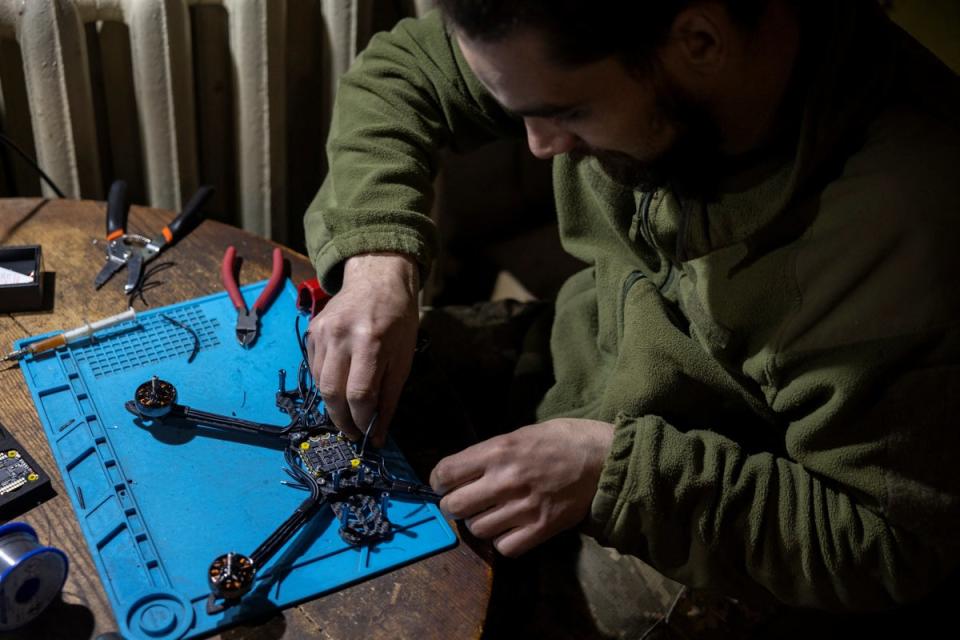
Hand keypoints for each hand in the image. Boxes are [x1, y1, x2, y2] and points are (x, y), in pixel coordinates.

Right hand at [307, 252, 418, 446]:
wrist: (378, 280)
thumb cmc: (398, 320)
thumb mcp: (404, 358)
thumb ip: (390, 396)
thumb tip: (377, 432)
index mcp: (371, 342)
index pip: (359, 395)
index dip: (363, 421)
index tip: (367, 435)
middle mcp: (341, 336)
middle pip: (332, 393)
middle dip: (341, 420)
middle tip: (351, 432)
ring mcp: (322, 332)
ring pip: (320, 383)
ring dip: (332, 404)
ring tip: (347, 412)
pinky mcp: (311, 330)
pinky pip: (314, 367)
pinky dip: (325, 383)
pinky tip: (339, 385)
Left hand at [430, 418, 613, 556]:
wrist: (602, 458)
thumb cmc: (561, 440)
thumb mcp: (520, 433)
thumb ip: (490, 453)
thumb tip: (462, 472)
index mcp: (498, 451)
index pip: (445, 473)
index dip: (439, 481)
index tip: (444, 483)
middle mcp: (506, 480)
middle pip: (455, 506)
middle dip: (453, 505)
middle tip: (463, 502)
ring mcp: (524, 507)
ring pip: (477, 529)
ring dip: (479, 523)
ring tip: (492, 513)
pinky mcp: (542, 528)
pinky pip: (504, 547)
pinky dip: (502, 541)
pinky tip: (510, 529)